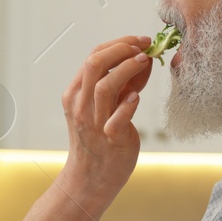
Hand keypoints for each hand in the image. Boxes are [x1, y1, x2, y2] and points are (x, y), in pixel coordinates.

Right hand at [60, 37, 154, 205]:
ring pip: (105, 86)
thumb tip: (145, 59)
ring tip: (145, 63)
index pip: (93, 56)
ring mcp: (94, 122)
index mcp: (76, 94)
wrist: (90, 179)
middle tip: (144, 47)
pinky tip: (137, 98)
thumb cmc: (100, 140)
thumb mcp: (105, 106)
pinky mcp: (110, 139)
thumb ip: (123, 83)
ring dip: (128, 69)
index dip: (119, 44)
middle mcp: (81, 105)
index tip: (140, 41)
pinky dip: (129, 104)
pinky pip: (117, 119)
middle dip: (123, 49)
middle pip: (96, 63)